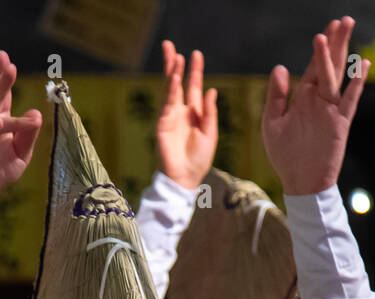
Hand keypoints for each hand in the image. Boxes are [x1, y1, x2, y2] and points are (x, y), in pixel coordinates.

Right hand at [156, 41, 217, 189]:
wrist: (185, 177)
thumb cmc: (199, 159)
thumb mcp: (210, 133)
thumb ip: (210, 112)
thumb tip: (211, 90)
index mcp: (195, 113)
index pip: (194, 86)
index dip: (195, 71)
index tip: (196, 53)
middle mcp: (181, 111)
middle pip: (177, 82)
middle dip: (175, 64)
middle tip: (171, 45)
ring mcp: (170, 115)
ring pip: (170, 88)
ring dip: (172, 72)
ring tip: (174, 55)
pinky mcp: (163, 123)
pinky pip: (167, 103)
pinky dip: (171, 90)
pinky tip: (175, 78)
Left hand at [262, 16, 367, 195]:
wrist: (300, 183)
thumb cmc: (285, 155)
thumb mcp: (272, 122)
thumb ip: (276, 95)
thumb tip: (280, 67)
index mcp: (302, 97)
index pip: (313, 67)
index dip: (320, 48)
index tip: (326, 29)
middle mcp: (319, 100)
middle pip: (329, 65)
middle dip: (336, 42)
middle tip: (344, 20)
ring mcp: (331, 111)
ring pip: (338, 76)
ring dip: (343, 53)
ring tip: (347, 30)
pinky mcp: (340, 124)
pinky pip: (349, 101)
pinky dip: (356, 84)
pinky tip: (362, 65)